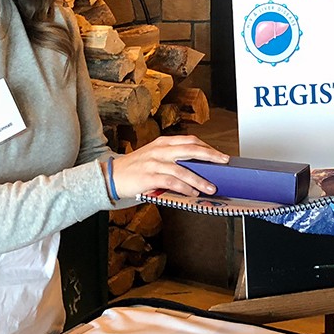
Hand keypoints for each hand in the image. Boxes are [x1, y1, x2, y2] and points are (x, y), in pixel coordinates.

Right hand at [109, 136, 227, 198]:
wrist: (110, 177)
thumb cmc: (134, 169)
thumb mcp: (154, 157)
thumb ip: (172, 160)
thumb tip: (196, 170)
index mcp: (162, 143)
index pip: (190, 141)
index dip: (207, 147)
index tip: (220, 155)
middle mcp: (159, 150)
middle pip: (190, 149)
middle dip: (210, 155)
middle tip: (224, 162)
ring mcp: (154, 163)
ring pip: (183, 168)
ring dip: (200, 179)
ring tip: (211, 187)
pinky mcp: (148, 177)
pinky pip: (171, 181)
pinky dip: (184, 187)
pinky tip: (192, 193)